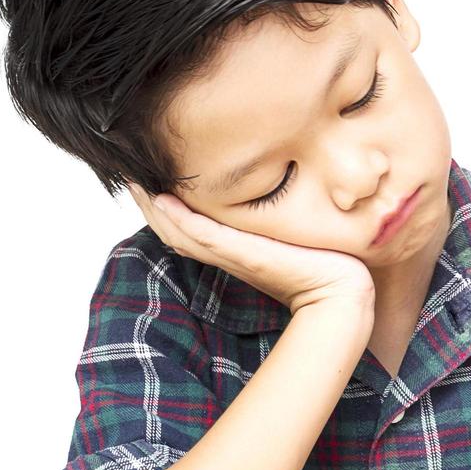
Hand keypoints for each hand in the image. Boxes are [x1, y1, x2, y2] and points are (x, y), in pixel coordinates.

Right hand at [127, 184, 374, 316]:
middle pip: (174, 230)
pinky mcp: (248, 256)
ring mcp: (235, 257)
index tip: (146, 179)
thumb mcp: (295, 237)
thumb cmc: (328, 266)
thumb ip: (279, 224)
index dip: (163, 207)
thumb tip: (281, 199)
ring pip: (182, 232)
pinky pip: (207, 236)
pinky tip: (164, 201)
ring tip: (134, 182)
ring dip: (156, 208)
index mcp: (236, 251)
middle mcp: (229, 255)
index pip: (187, 228)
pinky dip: (182, 220)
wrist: (344, 295)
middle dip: (150, 203)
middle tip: (126, 174)